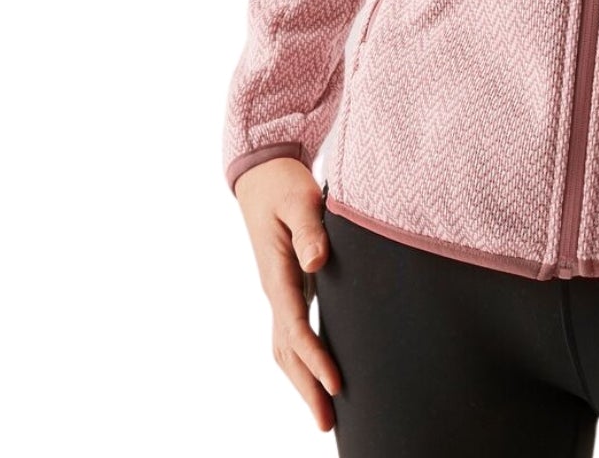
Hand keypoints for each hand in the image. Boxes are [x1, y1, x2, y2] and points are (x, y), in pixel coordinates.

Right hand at [233, 158, 340, 431]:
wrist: (262, 175)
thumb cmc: (285, 184)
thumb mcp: (300, 199)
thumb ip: (310, 229)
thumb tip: (316, 263)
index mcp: (278, 273)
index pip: (295, 327)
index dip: (316, 358)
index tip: (336, 384)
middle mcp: (275, 289)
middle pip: (287, 350)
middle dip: (306, 387)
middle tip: (328, 423)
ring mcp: (279, 290)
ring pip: (285, 347)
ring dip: (302, 380)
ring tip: (325, 413)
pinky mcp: (287, 286)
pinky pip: (291, 333)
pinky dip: (302, 359)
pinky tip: (318, 373)